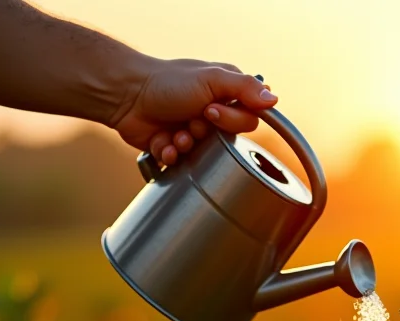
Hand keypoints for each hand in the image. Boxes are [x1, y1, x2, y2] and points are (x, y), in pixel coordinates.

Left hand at [111, 59, 277, 165]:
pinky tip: (163, 142)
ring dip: (188, 145)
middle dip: (207, 135)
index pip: (249, 119)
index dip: (232, 120)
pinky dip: (172, 154)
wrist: (126, 96)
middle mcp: (211, 112)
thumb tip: (274, 99)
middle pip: (227, 139)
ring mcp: (192, 130)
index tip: (212, 111)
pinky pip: (182, 162)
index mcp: (224, 93)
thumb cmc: (166, 82)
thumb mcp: (210, 79)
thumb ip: (244, 88)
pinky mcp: (175, 147)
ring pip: (205, 154)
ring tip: (175, 134)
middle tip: (192, 122)